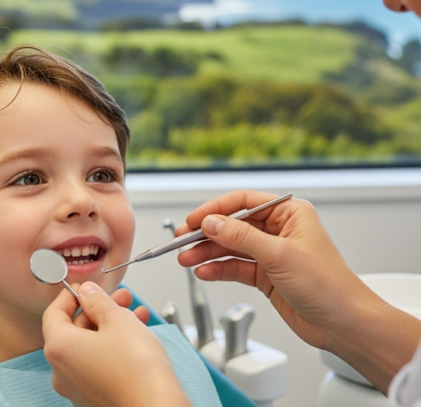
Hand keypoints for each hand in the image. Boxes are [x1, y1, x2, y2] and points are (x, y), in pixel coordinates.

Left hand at [43, 282, 191, 406]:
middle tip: (120, 298)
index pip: (54, 313)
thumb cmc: (136, 369)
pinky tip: (137, 336)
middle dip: (99, 311)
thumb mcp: (118, 320)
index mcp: (58, 348)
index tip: (85, 287)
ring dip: (111, 327)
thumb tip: (87, 292)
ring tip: (136, 314)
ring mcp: (77, 388)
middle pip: (74, 331)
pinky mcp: (94, 398)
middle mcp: (61, 371)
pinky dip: (113, 348)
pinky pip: (98, 365)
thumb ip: (98, 301)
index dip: (70, 296)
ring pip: (89, 348)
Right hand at [177, 189, 420, 391]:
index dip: (215, 210)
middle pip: (232, 225)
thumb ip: (240, 237)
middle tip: (182, 241)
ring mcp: (272, 253)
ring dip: (207, 253)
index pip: (243, 202)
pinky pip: (235, 267)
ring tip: (186, 260)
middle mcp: (279, 230)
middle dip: (206, 234)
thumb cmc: (329, 286)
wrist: (344, 324)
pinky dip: (218, 270)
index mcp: (289, 213)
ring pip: (230, 247)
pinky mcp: (266, 276)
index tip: (193, 221)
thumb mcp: (279, 255)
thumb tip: (210, 223)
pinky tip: (204, 272)